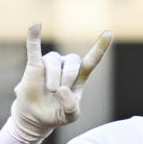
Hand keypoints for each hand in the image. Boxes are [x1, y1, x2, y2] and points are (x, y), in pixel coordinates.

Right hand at [9, 23, 113, 142]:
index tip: (109, 34)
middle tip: (58, 92)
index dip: (99, 48)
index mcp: (79, 77)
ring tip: (50, 90)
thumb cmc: (56, 114)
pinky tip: (35, 25)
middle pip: (73, 63)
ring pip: (54, 62)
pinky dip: (34, 37)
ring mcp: (50, 64)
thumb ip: (71, 106)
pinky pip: (34, 48)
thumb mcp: (70, 116)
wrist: (35, 117)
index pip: (91, 60)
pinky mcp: (34, 65)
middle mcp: (65, 66)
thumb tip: (62, 89)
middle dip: (67, 79)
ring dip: (53, 78)